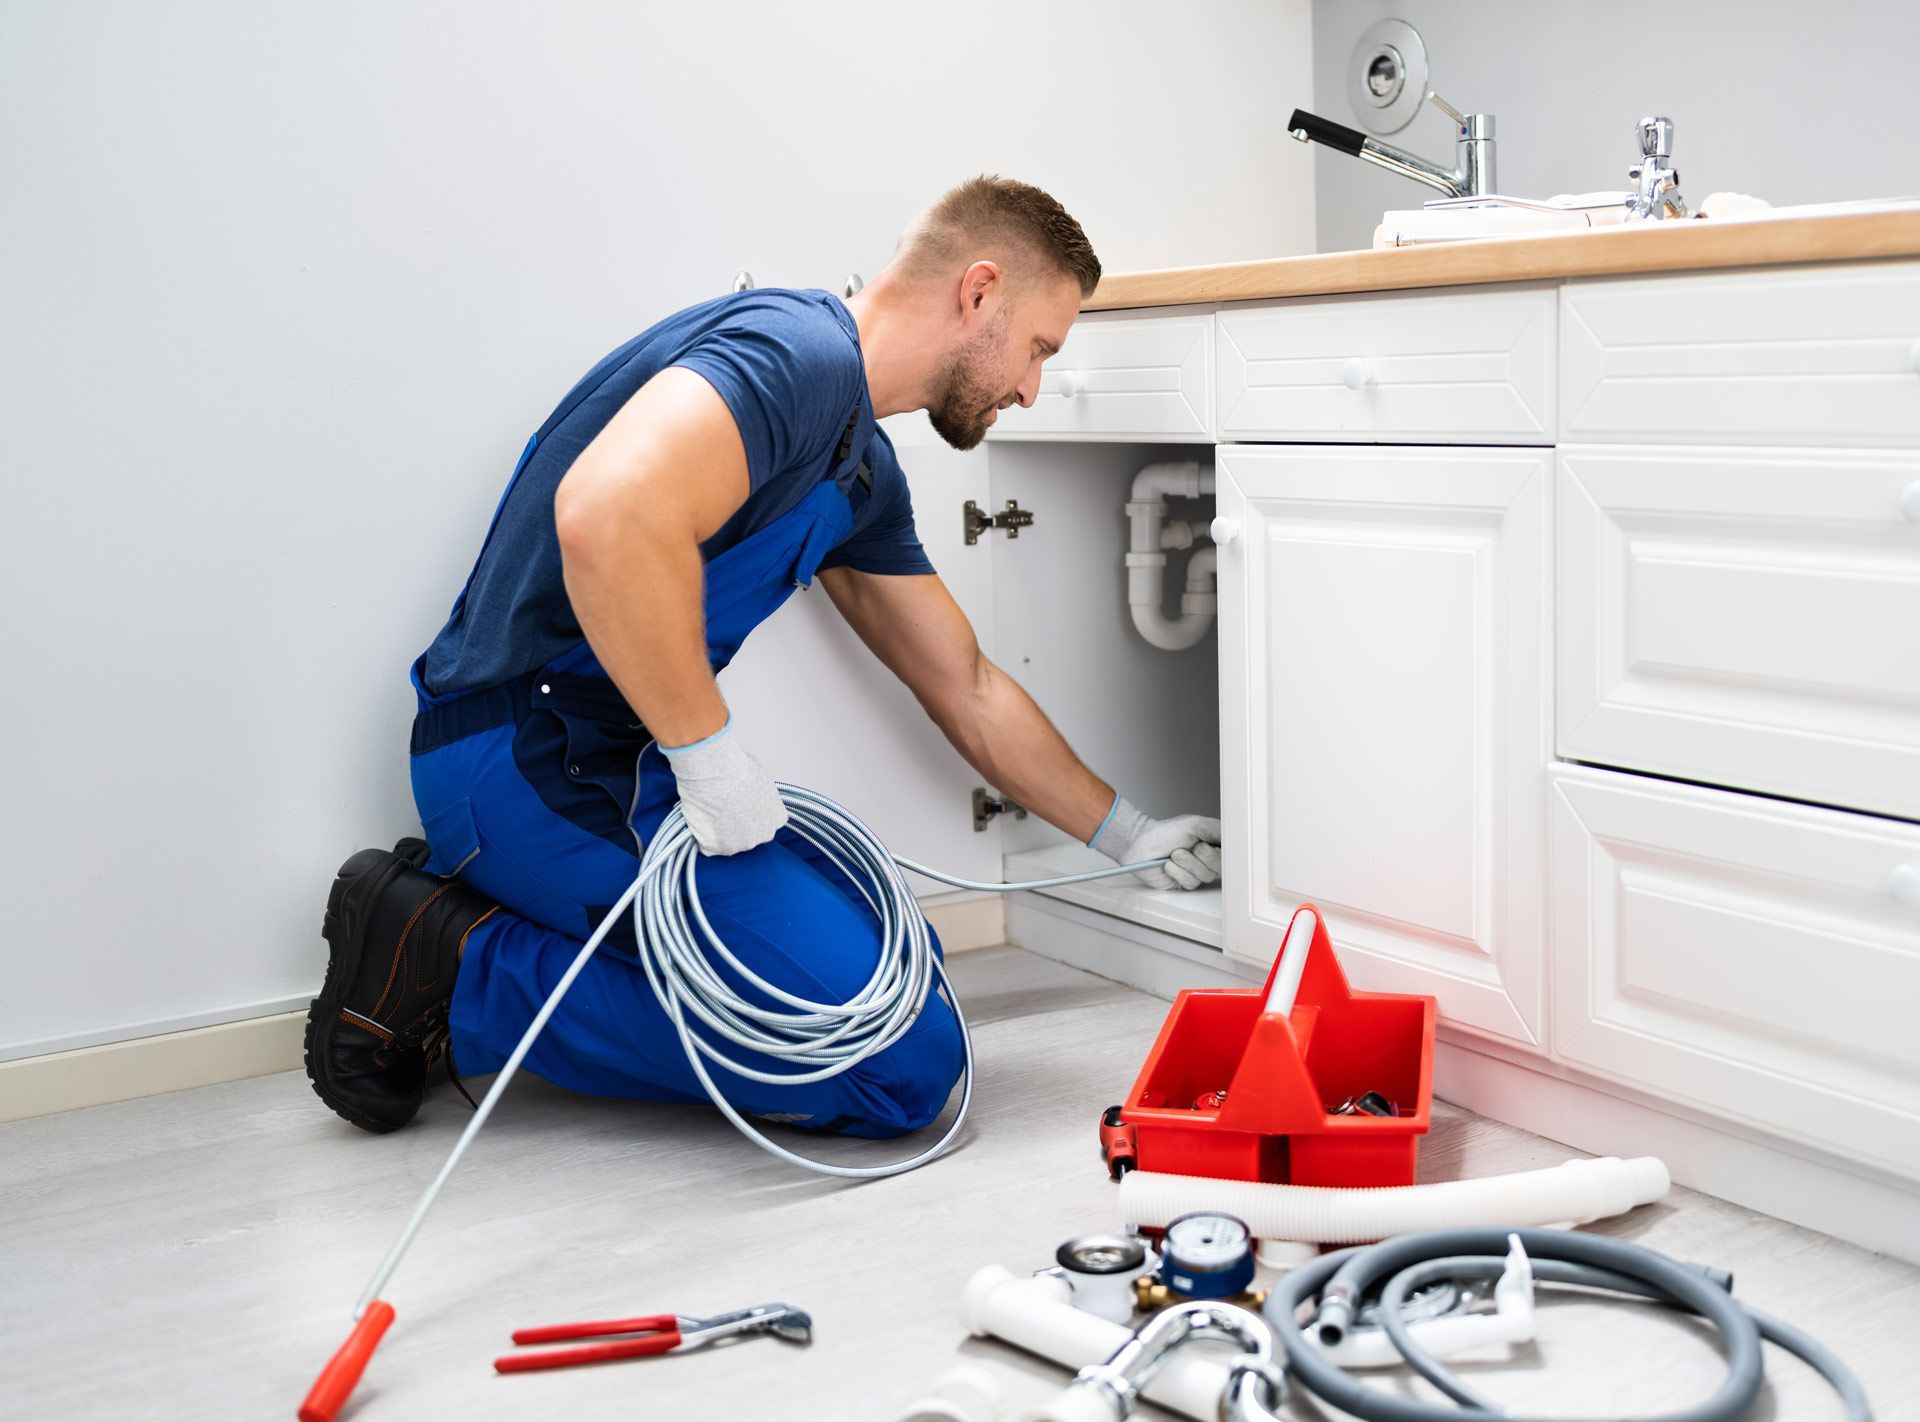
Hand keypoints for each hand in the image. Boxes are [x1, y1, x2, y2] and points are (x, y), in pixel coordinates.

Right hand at [658, 718, 787, 854]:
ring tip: (710, 810)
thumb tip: (750, 792)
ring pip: (729, 842)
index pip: (768, 822)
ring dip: (720, 831)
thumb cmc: (735, 769)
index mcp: (777, 817)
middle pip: (750, 835)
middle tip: (724, 808)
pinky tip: (701, 818)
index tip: (742, 806)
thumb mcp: (760, 778)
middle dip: (739, 825)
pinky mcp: (716, 849)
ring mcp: (739, 845)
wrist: (714, 773)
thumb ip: (760, 794)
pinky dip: (702, 836)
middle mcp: (762, 835)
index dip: (753, 814)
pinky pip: (708, 846)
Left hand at [1089, 796, 1222, 890]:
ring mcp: (1196, 872)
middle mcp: (1207, 858)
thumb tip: (1237, 835)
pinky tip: (1169, 865)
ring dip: (1187, 863)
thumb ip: (1219, 830)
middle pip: (1221, 867)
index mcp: (1213, 842)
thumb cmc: (1165, 832)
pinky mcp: (1184, 883)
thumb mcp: (1196, 824)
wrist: (1141, 844)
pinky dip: (1178, 872)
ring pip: (1205, 876)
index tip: (1216, 846)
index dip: (1224, 852)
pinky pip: (1191, 883)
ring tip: (1175, 854)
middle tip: (1193, 847)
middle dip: (1205, 857)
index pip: (1232, 852)